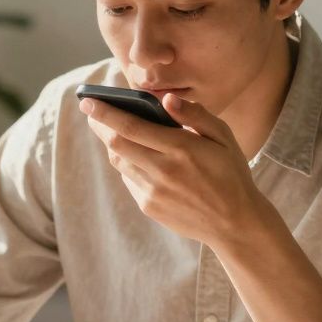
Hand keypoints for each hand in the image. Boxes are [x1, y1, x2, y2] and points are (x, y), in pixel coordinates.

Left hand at [82, 92, 263, 247]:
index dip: (105, 112)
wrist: (234, 223)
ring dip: (112, 144)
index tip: (88, 101)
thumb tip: (166, 99)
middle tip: (91, 112)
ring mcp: (153, 191)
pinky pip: (129, 179)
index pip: (130, 126)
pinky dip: (127, 164)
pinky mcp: (149, 206)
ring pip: (119, 162)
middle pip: (116, 144)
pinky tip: (134, 156)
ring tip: (111, 130)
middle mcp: (162, 170)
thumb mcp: (223, 137)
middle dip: (99, 125)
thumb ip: (195, 115)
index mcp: (180, 148)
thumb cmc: (231, 173)